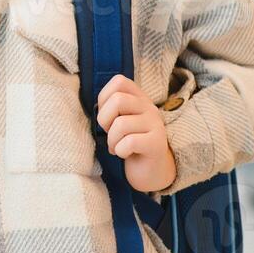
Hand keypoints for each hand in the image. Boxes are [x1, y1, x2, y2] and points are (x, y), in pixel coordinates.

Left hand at [95, 74, 175, 193]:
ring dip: (112, 140)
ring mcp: (156, 124)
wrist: (149, 171)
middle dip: (104, 120)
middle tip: (109, 134)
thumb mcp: (117, 121)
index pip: (119, 81)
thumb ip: (110, 108)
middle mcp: (149, 107)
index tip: (107, 117)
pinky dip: (120, 151)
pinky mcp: (157, 143)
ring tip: (116, 147)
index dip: (104, 99)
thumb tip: (96, 106)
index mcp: (139, 98)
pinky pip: (129, 142)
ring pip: (121, 124)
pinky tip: (125, 154)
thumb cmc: (128, 144)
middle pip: (118, 100)